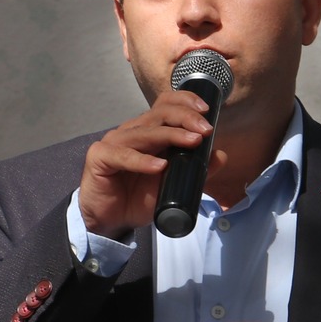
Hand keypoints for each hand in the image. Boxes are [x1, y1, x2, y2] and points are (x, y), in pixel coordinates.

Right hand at [78, 89, 223, 239]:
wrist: (111, 220)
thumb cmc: (139, 198)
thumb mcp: (174, 184)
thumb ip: (196, 169)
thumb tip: (220, 155)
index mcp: (149, 130)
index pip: (166, 104)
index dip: (185, 101)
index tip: (207, 110)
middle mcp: (132, 131)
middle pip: (160, 113)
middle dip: (186, 118)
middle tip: (205, 130)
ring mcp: (115, 141)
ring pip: (145, 132)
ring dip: (171, 135)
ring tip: (192, 142)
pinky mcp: (100, 157)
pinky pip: (123, 155)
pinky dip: (142, 161)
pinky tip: (159, 166)